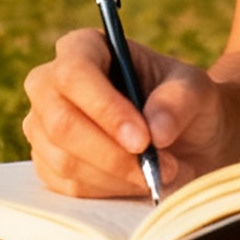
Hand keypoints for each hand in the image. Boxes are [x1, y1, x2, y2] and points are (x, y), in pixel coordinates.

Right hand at [23, 29, 229, 196]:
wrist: (185, 138)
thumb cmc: (184, 101)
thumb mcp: (196, 89)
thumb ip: (179, 101)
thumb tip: (156, 131)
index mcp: (84, 48)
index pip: (75, 73)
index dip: (105, 109)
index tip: (143, 140)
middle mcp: (51, 83)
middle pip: (61, 122)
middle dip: (112, 154)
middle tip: (159, 167)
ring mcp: (43, 126)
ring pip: (64, 160)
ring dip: (118, 177)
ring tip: (162, 173)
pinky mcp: (47, 164)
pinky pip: (69, 187)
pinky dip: (109, 192)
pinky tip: (138, 182)